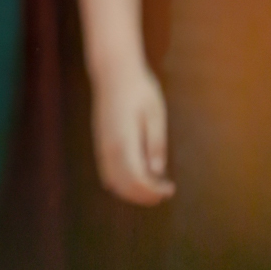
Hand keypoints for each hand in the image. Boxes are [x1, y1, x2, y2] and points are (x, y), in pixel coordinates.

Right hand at [93, 65, 174, 204]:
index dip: (153, 190)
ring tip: (152, 187)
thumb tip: (157, 171)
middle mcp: (108, 148)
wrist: (113, 73)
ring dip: (131, 190)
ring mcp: (101, 145)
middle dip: (143, 195)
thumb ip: (155, 145)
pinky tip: (138, 176)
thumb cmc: (140, 91)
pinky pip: (107, 171)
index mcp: (124, 142)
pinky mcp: (100, 142)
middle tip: (164, 193)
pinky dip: (121, 181)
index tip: (170, 190)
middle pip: (122, 185)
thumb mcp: (156, 116)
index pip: (136, 179)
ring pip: (111, 181)